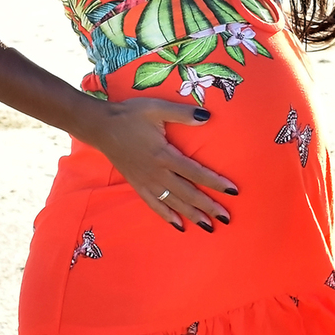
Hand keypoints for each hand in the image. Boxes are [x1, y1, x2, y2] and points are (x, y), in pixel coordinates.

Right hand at [83, 98, 237, 231]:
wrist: (101, 127)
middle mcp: (156, 173)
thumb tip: (207, 117)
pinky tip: (179, 225)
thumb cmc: (130, 115)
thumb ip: (182, 114)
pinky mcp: (138, 185)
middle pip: (187, 193)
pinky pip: (154, 205)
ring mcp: (146, 182)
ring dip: (191, 215)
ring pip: (173, 203)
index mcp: (163, 155)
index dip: (215, 182)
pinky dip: (167, 216)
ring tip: (209, 227)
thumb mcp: (156, 108)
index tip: (233, 191)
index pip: (195, 172)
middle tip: (226, 218)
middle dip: (208, 206)